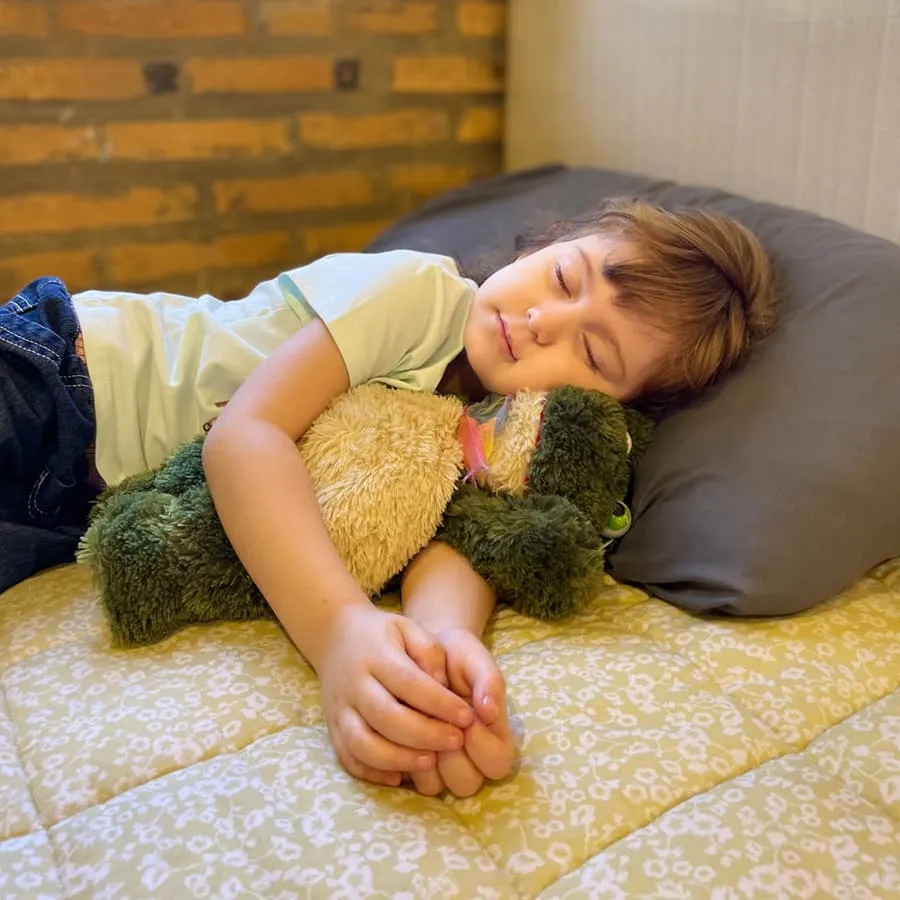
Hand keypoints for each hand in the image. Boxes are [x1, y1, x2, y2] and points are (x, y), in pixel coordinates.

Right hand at [316, 605, 474, 786]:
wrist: (334, 637)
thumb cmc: (381, 634)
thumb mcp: (407, 627)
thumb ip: (429, 651)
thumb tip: (443, 685)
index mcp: (375, 656)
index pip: (409, 683)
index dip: (439, 703)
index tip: (467, 716)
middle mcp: (353, 685)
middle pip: (386, 717)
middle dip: (425, 734)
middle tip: (456, 741)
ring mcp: (339, 709)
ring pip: (363, 744)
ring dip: (398, 759)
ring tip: (430, 761)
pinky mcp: (332, 729)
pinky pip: (348, 758)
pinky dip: (372, 772)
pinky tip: (400, 776)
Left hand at [409, 627, 514, 797]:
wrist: (424, 649)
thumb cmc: (457, 656)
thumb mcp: (477, 661)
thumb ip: (489, 683)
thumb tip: (490, 713)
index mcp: (494, 738)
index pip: (497, 764)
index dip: (481, 743)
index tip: (467, 715)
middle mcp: (469, 759)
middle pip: (465, 784)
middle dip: (450, 753)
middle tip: (439, 720)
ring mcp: (439, 766)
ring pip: (433, 786)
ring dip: (424, 755)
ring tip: (419, 721)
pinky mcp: (411, 763)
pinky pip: (406, 777)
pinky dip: (401, 756)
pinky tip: (399, 727)